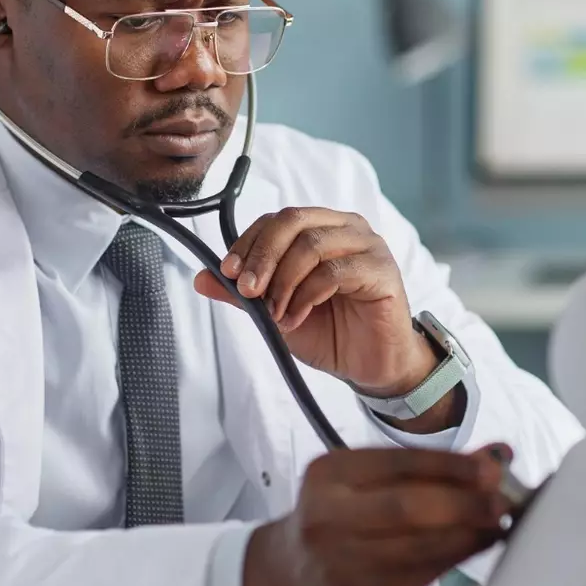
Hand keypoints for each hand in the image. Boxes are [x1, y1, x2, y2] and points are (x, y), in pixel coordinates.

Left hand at [194, 207, 437, 398]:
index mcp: (321, 228)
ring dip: (284, 281)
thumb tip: (202, 278)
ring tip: (275, 314)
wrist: (370, 366)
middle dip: (262, 255)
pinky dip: (307, 295)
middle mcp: (346, 228)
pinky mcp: (382, 270)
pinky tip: (296, 317)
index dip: (249, 242)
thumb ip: (244, 295)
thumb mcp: (275, 313)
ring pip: (312, 244)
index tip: (227, 272)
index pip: (278, 219)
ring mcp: (368, 246)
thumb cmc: (330, 333)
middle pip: (293, 220)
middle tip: (247, 290)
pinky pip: (336, 271)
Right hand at [242, 445, 511, 585]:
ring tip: (498, 522)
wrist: (290, 579)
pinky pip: (423, 576)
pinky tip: (478, 544)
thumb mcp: (363, 481)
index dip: (451, 465)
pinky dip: (457, 557)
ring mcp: (343, 564)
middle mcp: (328, 517)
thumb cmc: (337, 518)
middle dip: (464, 502)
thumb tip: (496, 455)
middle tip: (504, 499)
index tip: (494, 465)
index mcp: (329, 474)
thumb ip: (424, 469)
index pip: (399, 462)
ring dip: (469, 533)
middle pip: (407, 507)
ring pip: (420, 547)